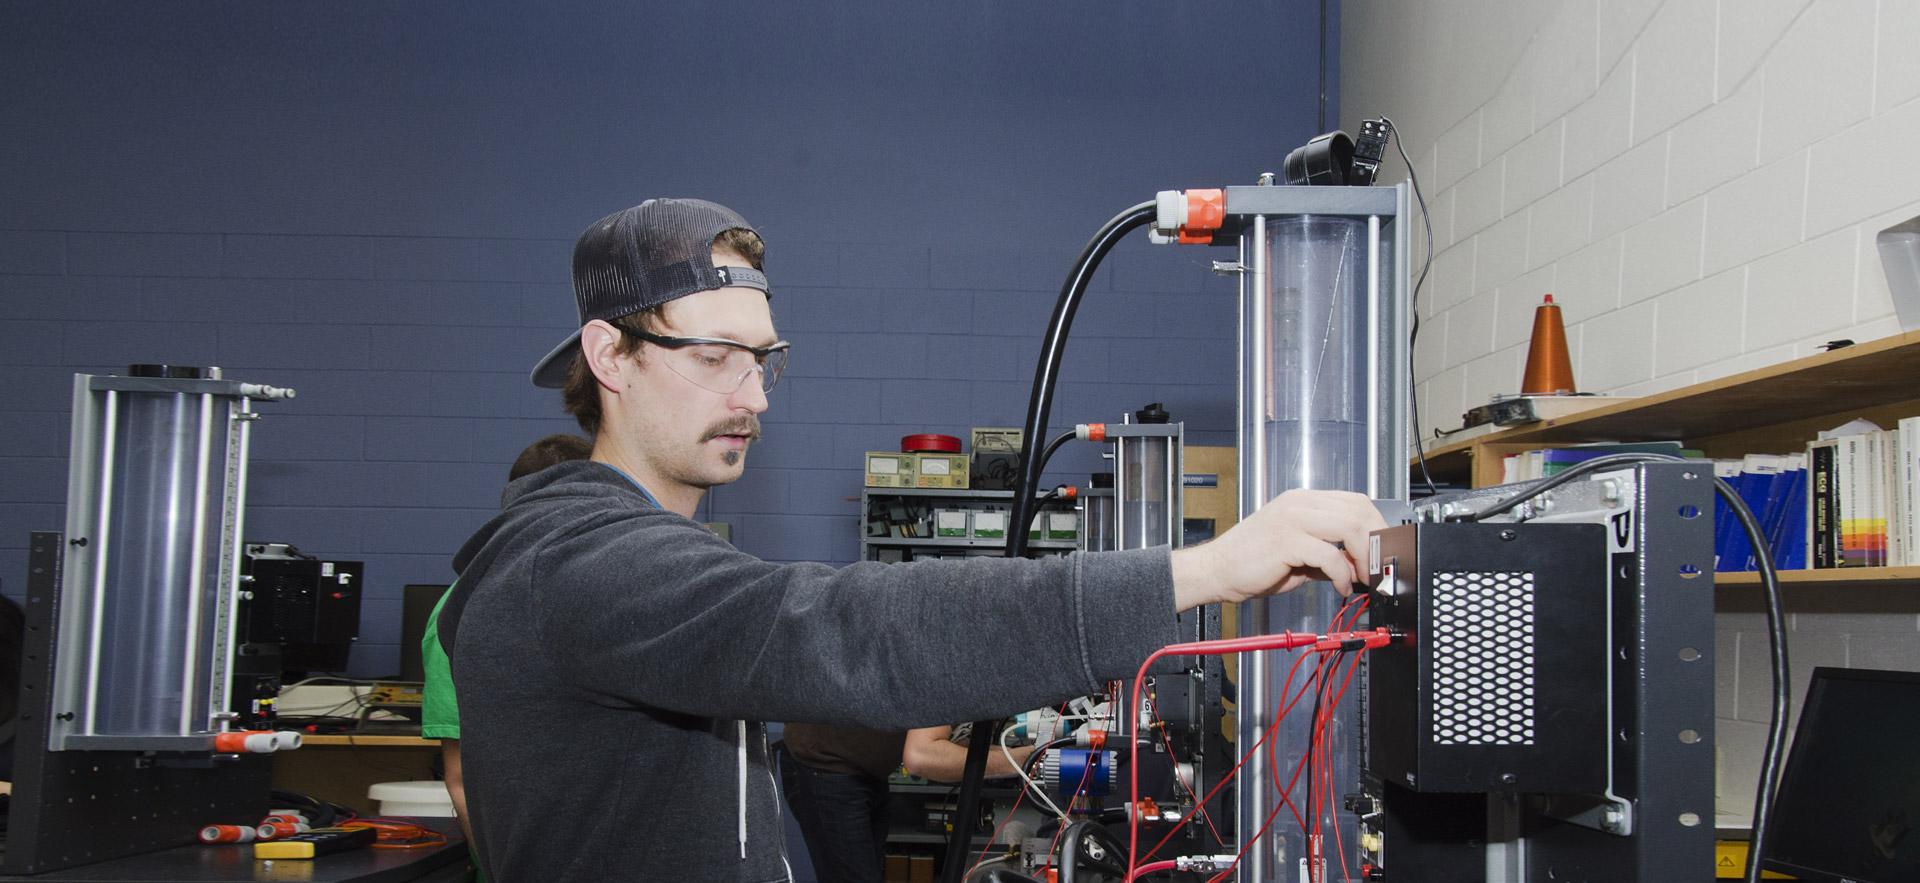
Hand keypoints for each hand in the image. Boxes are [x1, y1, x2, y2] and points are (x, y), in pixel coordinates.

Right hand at [1170, 489, 1385, 609]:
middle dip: (1375, 542)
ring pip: (1349, 525)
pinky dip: (1341, 574)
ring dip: (1363, 556)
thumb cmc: (1252, 563)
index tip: (1381, 554)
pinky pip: (1329, 554)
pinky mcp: (1285, 540)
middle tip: (1376, 569)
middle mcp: (1299, 503)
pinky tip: (1340, 586)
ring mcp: (1292, 518)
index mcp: (1303, 501)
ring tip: (1361, 578)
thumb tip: (1358, 568)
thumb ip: (1328, 556)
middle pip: (1358, 510)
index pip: (1355, 502)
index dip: (1375, 527)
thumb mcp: (1298, 556)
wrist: (1215, 571)